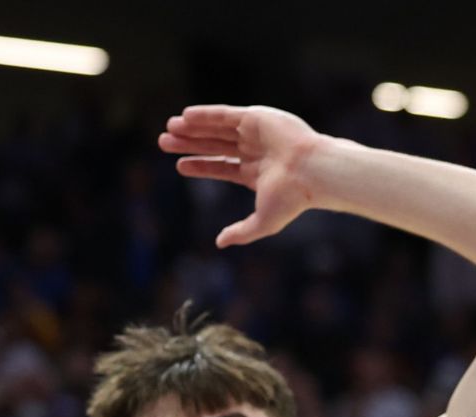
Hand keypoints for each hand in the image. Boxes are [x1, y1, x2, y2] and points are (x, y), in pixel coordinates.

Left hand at [159, 105, 330, 247]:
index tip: (180, 165)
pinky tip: (185, 117)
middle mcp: (256, 152)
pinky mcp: (257, 117)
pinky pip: (225, 114)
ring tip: (169, 128)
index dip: (201, 166)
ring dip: (193, 128)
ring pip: (217, 128)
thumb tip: (219, 243)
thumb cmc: (292, 199)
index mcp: (257, 173)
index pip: (222, 167)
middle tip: (164, 143)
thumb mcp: (263, 221)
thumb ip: (241, 232)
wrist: (312, 172)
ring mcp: (256, 133)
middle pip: (215, 146)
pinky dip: (205, 114)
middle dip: (190, 145)